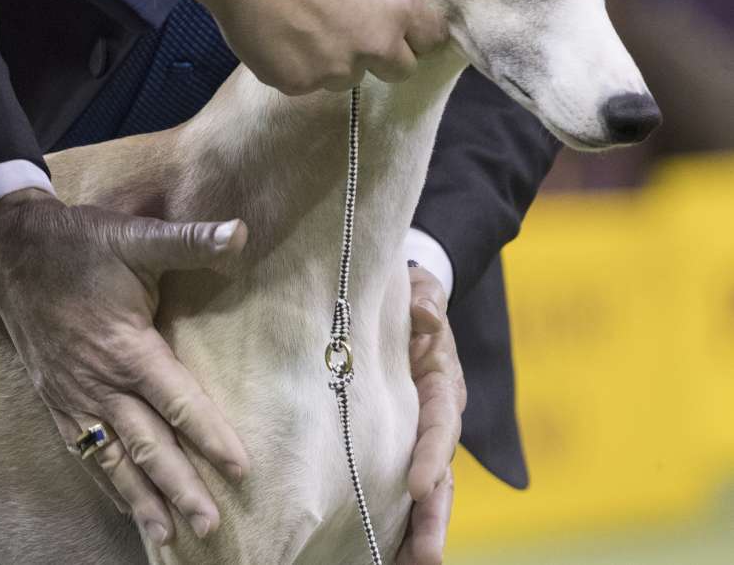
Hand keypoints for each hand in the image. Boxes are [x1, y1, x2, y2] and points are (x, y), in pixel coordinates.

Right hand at [0, 189, 250, 544]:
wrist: (9, 253)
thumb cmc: (77, 244)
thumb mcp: (133, 234)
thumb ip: (188, 241)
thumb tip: (241, 232)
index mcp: (124, 346)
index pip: (176, 400)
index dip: (209, 435)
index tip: (240, 468)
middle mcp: (98, 381)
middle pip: (146, 443)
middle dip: (179, 486)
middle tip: (209, 524)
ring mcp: (72, 396)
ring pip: (111, 458)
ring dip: (141, 499)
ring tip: (168, 535)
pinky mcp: (54, 399)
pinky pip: (81, 449)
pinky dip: (104, 480)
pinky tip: (123, 504)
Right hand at [190, 0, 447, 94]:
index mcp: (396, 7)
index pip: (430, 39)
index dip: (416, 33)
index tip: (400, 27)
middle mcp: (372, 46)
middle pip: (398, 70)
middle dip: (381, 56)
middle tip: (352, 33)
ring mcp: (333, 71)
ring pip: (346, 79)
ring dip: (335, 63)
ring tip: (304, 31)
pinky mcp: (295, 85)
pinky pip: (305, 82)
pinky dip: (295, 66)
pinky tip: (278, 38)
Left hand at [396, 266, 466, 563]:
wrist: (412, 301)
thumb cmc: (413, 297)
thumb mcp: (421, 292)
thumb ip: (425, 302)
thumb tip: (426, 316)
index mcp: (442, 385)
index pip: (439, 425)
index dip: (431, 454)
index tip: (418, 484)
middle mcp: (437, 419)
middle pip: (440, 476)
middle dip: (433, 519)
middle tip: (424, 557)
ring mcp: (421, 438)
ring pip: (427, 494)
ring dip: (420, 534)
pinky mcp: (402, 447)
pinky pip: (402, 490)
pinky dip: (398, 525)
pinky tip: (387, 557)